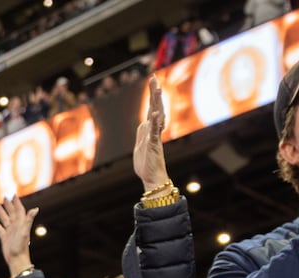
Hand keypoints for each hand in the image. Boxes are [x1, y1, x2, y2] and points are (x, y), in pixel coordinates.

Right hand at [0, 196, 37, 275]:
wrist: (17, 260)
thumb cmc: (21, 247)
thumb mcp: (24, 231)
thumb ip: (29, 220)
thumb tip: (36, 209)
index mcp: (21, 223)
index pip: (19, 210)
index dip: (17, 202)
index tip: (14, 195)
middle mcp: (16, 227)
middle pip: (12, 213)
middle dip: (8, 205)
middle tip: (5, 197)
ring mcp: (10, 232)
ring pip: (5, 220)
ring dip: (2, 213)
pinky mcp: (5, 239)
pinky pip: (0, 230)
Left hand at [132, 75, 171, 191]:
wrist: (152, 178)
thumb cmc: (146, 165)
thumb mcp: (141, 145)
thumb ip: (143, 133)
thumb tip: (144, 122)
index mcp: (150, 130)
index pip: (152, 109)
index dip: (152, 96)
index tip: (153, 81)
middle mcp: (154, 131)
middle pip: (156, 108)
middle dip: (154, 93)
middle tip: (154, 78)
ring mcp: (155, 138)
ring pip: (157, 117)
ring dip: (157, 104)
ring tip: (158, 90)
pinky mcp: (154, 146)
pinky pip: (154, 133)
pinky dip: (154, 123)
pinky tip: (155, 114)